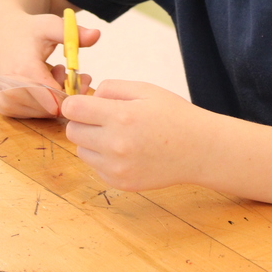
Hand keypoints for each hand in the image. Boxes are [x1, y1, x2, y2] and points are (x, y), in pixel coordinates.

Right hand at [0, 12, 98, 117]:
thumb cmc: (28, 30)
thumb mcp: (50, 25)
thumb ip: (73, 33)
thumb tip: (96, 34)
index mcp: (23, 70)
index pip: (57, 97)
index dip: (74, 91)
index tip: (82, 76)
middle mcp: (10, 90)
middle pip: (53, 107)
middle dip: (67, 93)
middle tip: (68, 72)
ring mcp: (6, 101)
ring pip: (45, 113)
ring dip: (55, 98)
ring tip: (54, 74)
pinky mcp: (4, 108)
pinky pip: (34, 114)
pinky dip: (43, 102)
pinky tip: (42, 83)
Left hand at [61, 80, 212, 190]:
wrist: (199, 150)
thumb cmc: (174, 115)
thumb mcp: (145, 90)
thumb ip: (111, 88)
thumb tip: (86, 97)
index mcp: (121, 116)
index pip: (72, 109)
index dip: (75, 103)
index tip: (84, 103)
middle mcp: (115, 144)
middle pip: (72, 131)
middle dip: (83, 121)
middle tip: (104, 118)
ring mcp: (117, 168)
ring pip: (81, 151)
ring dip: (92, 141)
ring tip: (118, 135)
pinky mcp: (121, 183)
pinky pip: (96, 167)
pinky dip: (104, 158)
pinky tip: (127, 151)